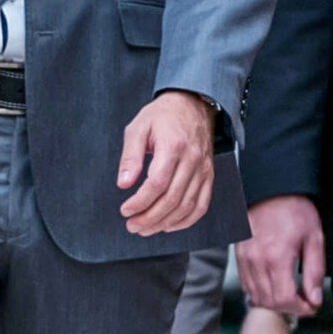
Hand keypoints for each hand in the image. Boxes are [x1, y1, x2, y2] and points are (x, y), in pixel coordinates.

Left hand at [118, 90, 215, 235]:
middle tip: (132, 225)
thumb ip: (130, 157)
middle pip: (172, 199)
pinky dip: (186, 220)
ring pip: (187, 206)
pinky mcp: (209, 176)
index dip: (140, 202)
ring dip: (165, 223)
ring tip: (146, 229)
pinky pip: (202, 205)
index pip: (157, 184)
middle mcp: (192, 160)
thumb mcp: (138, 128)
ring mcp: (203, 170)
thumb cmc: (163, 115)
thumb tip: (123, 183)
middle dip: (150, 218)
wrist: (192, 104)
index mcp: (173, 146)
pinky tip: (170, 225)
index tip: (126, 210)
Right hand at [238, 195, 326, 316]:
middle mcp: (257, 261)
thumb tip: (314, 299)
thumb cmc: (295, 210)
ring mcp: (245, 259)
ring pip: (256, 296)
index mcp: (277, 257)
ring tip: (290, 295)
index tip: (311, 306)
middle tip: (304, 302)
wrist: (271, 190)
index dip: (301, 309)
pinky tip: (273, 286)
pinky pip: (246, 284)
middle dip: (289, 308)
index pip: (285, 299)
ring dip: (274, 302)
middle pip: (269, 302)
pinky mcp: (239, 255)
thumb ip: (314, 272)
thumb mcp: (315, 239)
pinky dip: (260, 292)